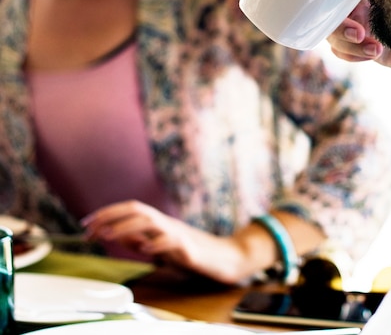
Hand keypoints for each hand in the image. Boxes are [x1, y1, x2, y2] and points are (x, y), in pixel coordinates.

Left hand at [81, 200, 249, 283]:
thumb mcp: (161, 246)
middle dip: (112, 216)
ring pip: (153, 222)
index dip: (108, 213)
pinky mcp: (191, 249)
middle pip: (139, 210)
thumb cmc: (193, 253)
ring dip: (128, 227)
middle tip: (91, 228)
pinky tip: (146, 249)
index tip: (87, 223)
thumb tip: (115, 235)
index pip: (131, 209)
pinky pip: (173, 242)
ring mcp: (180, 234)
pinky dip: (158, 244)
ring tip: (109, 235)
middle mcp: (168, 224)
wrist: (226, 257)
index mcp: (160, 223)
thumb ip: (140, 240)